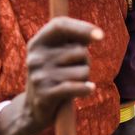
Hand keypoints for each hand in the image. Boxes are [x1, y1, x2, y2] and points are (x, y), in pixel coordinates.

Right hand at [23, 17, 100, 132]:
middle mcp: (36, 57)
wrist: (33, 108)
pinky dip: (86, 88)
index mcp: (37, 42)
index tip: (101, 35)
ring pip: (82, 72)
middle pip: (78, 51)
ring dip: (84, 78)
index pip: (59, 26)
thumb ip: (74, 41)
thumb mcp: (57, 55)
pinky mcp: (45, 94)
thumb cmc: (53, 76)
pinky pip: (75, 87)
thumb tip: (96, 34)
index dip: (81, 28)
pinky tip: (89, 89)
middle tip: (75, 70)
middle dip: (86, 61)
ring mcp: (39, 76)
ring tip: (72, 83)